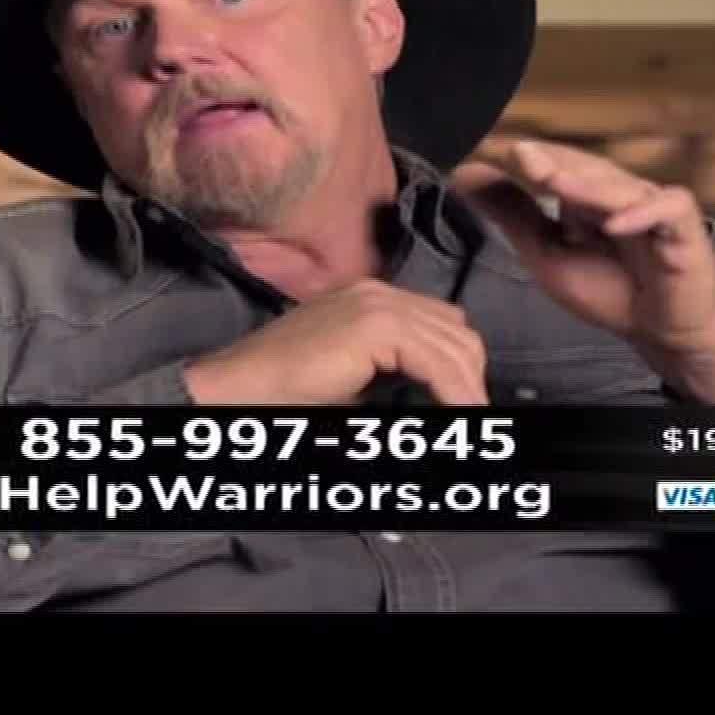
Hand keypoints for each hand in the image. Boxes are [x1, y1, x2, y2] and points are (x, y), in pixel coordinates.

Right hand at [184, 279, 486, 406]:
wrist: (242, 387)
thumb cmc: (284, 391)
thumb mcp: (353, 378)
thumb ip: (391, 373)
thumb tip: (434, 394)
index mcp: (370, 299)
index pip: (440, 323)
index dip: (459, 363)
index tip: (467, 402)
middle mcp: (378, 292)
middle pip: (456, 330)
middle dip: (470, 374)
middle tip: (473, 415)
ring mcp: (377, 304)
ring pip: (453, 345)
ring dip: (468, 387)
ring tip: (472, 422)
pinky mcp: (375, 325)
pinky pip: (436, 361)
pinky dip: (455, 392)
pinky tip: (461, 414)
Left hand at [452, 140, 714, 403]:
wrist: (666, 331)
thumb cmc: (611, 291)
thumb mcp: (547, 256)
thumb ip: (513, 216)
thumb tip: (466, 174)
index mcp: (583, 193)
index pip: (551, 163)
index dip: (521, 158)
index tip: (483, 149)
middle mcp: (616, 190)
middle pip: (583, 167)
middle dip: (549, 161)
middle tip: (514, 153)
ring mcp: (652, 202)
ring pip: (618, 185)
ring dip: (585, 183)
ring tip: (550, 178)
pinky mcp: (684, 224)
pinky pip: (665, 209)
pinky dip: (640, 214)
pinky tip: (614, 221)